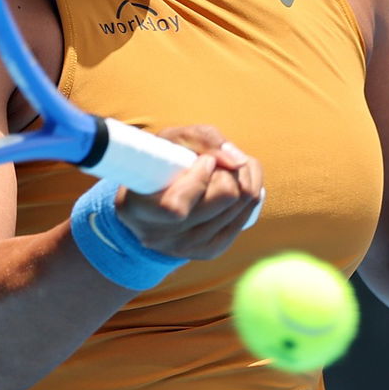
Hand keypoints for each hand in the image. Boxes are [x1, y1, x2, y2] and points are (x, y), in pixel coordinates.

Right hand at [117, 125, 263, 260]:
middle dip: (227, 171)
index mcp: (138, 210)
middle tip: (215, 162)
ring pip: (240, 205)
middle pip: (224, 197)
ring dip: (242, 178)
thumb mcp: (171, 140)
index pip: (176, 206)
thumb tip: (237, 161)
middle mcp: (161, 236)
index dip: (199, 176)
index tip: (203, 160)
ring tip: (226, 168)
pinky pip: (245, 218)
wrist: (153, 204)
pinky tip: (238, 184)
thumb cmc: (161, 163)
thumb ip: (203, 139)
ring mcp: (187, 247)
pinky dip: (249, 194)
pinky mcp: (210, 250)